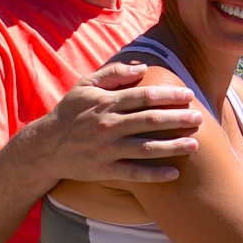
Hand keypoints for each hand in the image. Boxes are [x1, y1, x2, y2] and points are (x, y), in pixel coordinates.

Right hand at [42, 61, 201, 184]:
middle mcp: (108, 126)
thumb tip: (142, 67)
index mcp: (106, 103)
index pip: (144, 97)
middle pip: (150, 121)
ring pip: (145, 148)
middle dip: (177, 119)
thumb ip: (113, 74)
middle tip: (199, 118)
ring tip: (195, 145)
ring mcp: (106, 150)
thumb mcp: (85, 86)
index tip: (189, 95)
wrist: (43, 148)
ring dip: (172, 147)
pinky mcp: (103, 170)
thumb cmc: (70, 113)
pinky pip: (133, 173)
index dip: (169, 95)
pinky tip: (174, 174)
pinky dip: (154, 174)